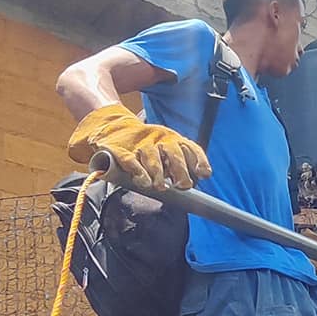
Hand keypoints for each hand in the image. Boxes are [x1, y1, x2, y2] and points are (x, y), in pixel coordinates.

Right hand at [68, 104, 210, 189]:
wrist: (112, 128)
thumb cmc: (145, 147)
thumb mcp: (164, 152)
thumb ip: (179, 164)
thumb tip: (200, 178)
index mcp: (171, 139)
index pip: (189, 147)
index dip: (198, 159)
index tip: (204, 173)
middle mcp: (158, 139)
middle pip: (172, 151)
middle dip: (180, 169)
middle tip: (184, 185)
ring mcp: (139, 144)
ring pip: (151, 156)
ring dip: (158, 173)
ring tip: (161, 186)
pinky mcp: (120, 150)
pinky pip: (130, 160)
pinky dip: (137, 171)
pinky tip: (143, 181)